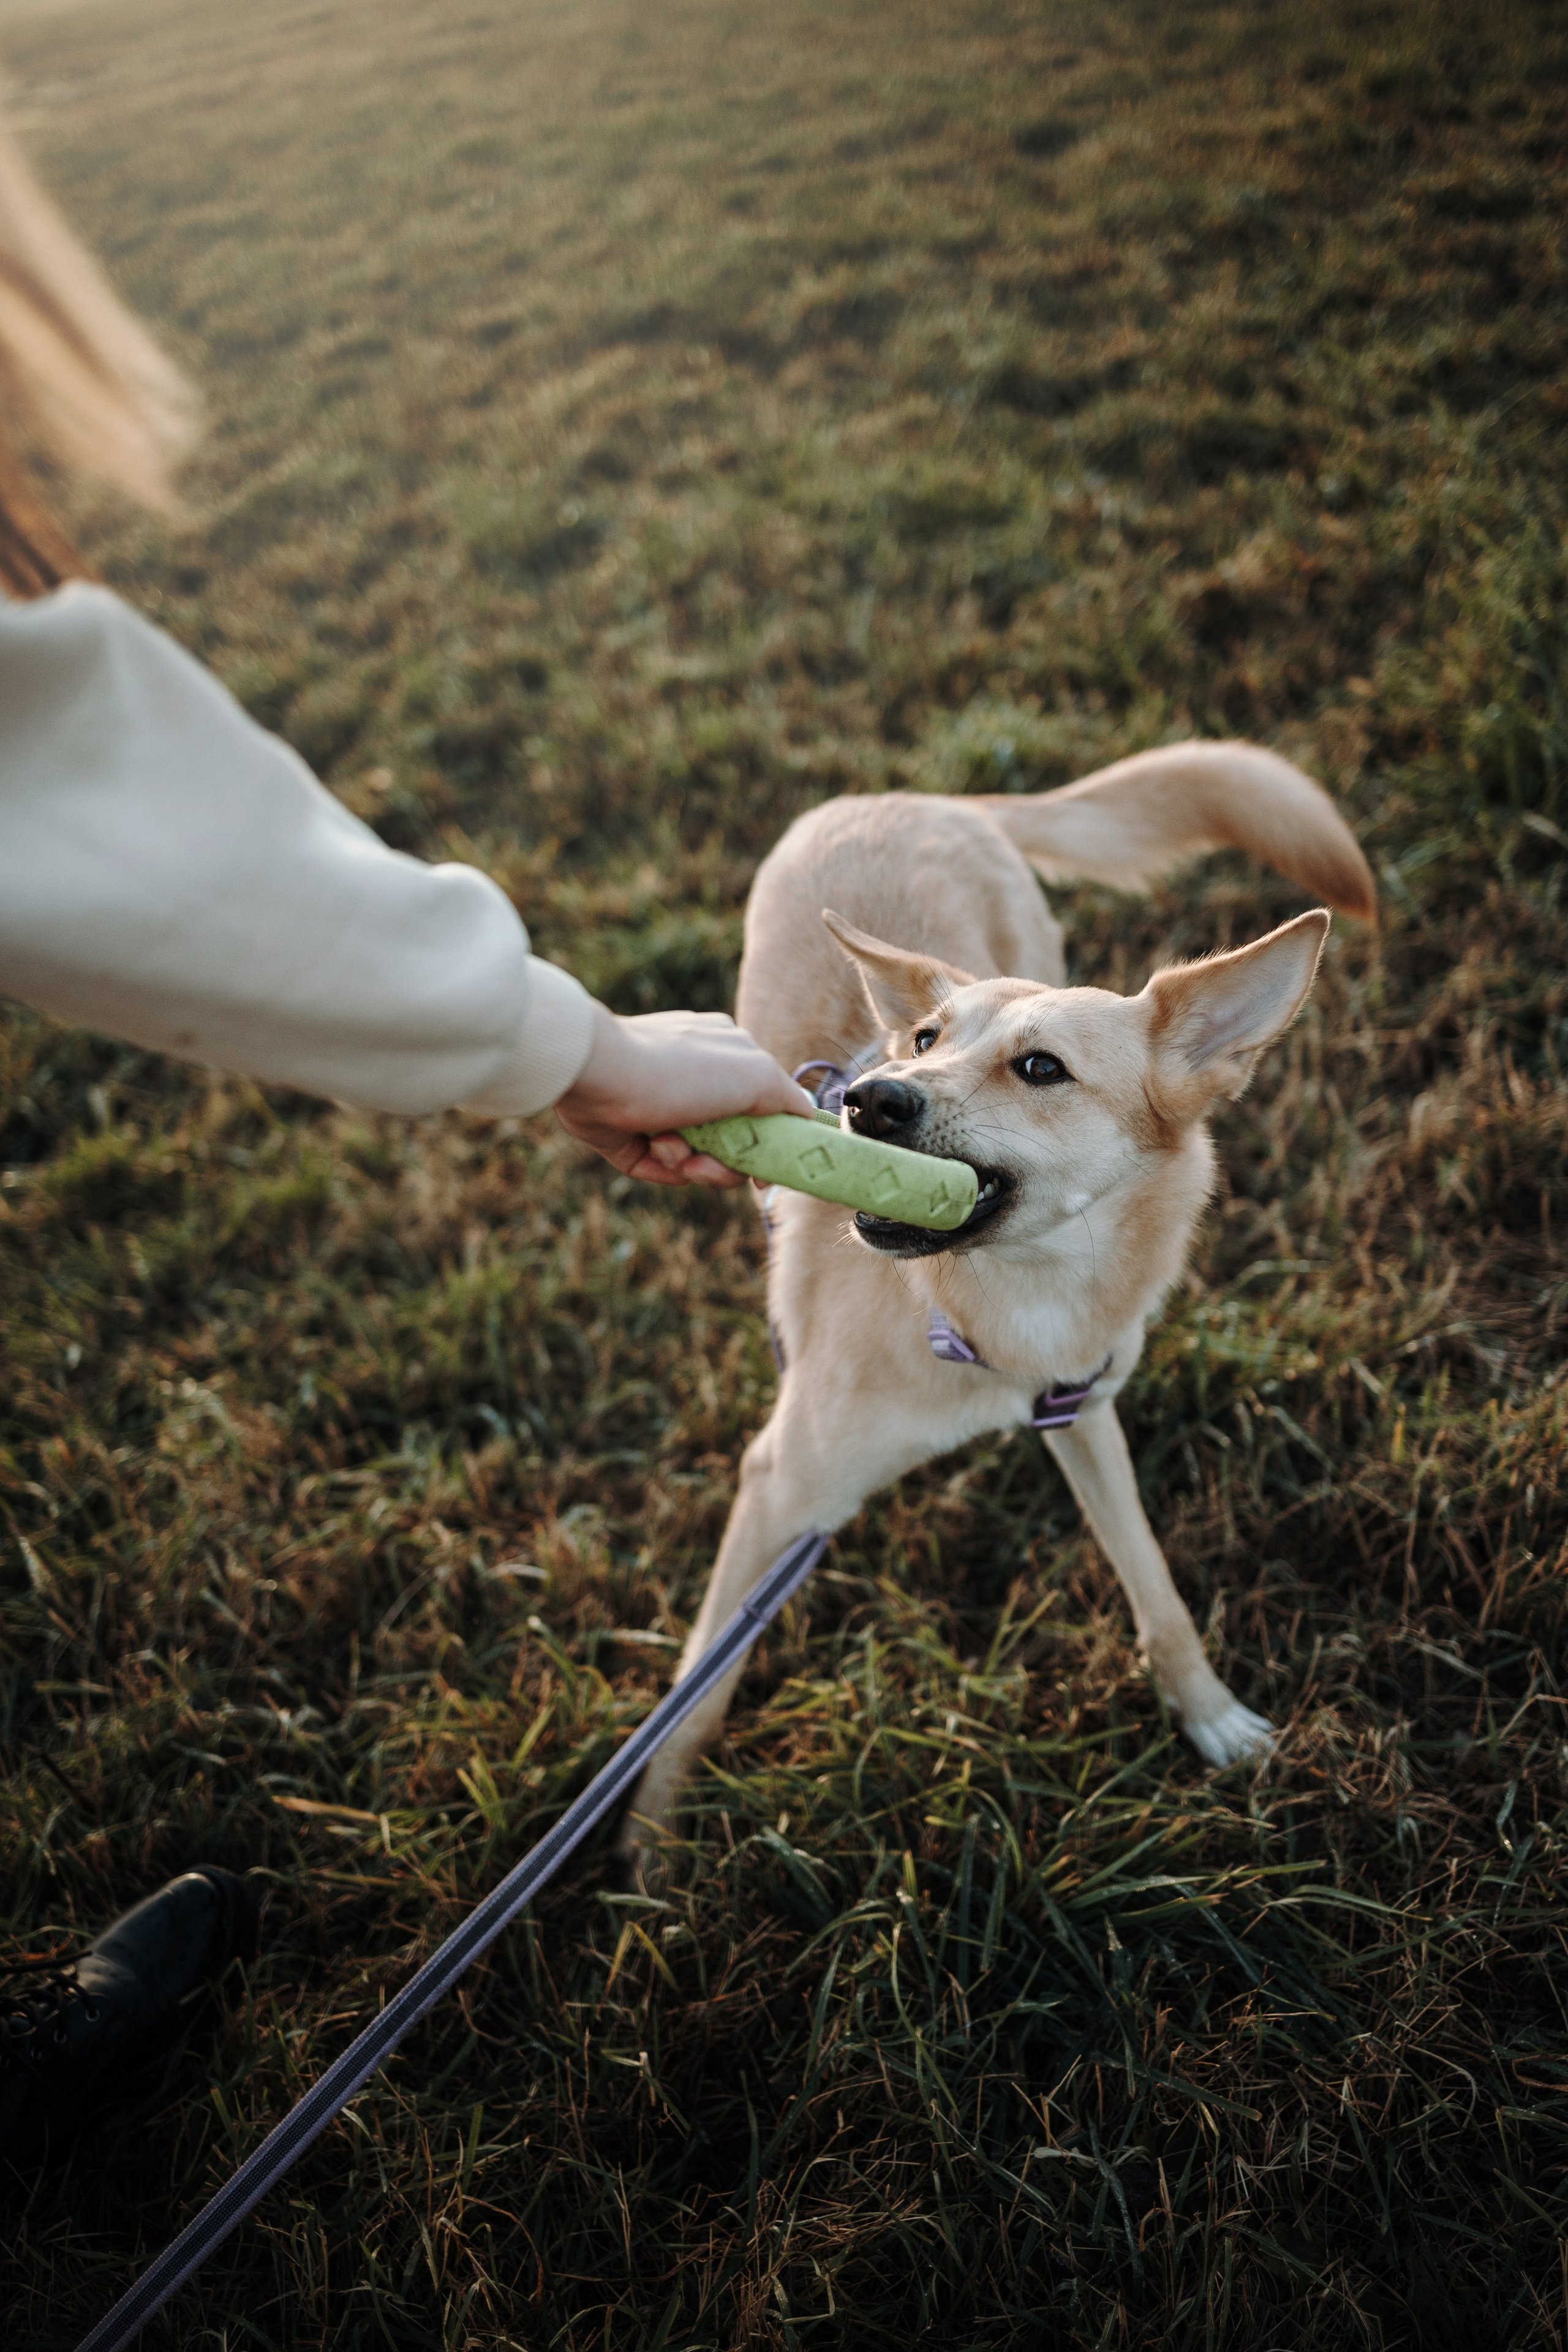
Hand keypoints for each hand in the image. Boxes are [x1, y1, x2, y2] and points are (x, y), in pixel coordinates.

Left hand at [554, 1004, 813, 1184]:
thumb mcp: (756, 1075)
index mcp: (730, 1056)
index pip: (763, 1107)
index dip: (768, 1144)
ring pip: (696, 1159)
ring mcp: (660, 1108)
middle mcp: (695, 1080)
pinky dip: (663, 1166)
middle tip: (716, 1164)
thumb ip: (789, 1099)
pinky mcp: (628, 1133)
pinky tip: (655, 1147)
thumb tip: (805, 1119)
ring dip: (693, 1163)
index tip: (767, 1170)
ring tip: (675, 1147)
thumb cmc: (679, 1069)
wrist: (599, 1073)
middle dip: (727, 1162)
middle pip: (732, 1142)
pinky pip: (659, 1168)